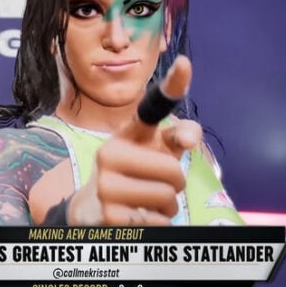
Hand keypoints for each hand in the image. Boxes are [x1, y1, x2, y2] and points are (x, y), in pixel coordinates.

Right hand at [68, 56, 202, 224]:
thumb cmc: (134, 172)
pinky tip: (139, 217)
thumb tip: (190, 136)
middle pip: (174, 172)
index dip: (172, 85)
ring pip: (168, 199)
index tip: (184, 63)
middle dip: (175, 184)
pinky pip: (159, 222)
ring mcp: (106, 187)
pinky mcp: (110, 217)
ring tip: (148, 202)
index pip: (151, 109)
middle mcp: (109, 155)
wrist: (94, 207)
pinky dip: (158, 223)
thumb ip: (177, 136)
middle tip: (158, 185)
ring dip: (168, 206)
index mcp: (124, 134)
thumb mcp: (155, 151)